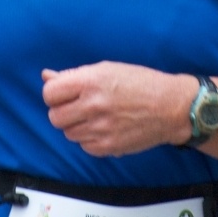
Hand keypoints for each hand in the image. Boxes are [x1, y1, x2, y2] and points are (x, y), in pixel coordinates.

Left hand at [41, 62, 192, 157]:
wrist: (171, 107)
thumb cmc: (141, 83)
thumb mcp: (107, 69)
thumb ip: (74, 75)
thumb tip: (47, 76)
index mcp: (91, 81)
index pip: (50, 94)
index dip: (54, 94)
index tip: (63, 94)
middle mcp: (93, 105)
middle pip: (55, 117)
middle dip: (63, 111)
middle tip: (78, 106)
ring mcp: (101, 129)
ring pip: (68, 133)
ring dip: (76, 125)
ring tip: (95, 116)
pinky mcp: (109, 147)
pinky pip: (84, 146)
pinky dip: (89, 139)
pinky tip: (104, 127)